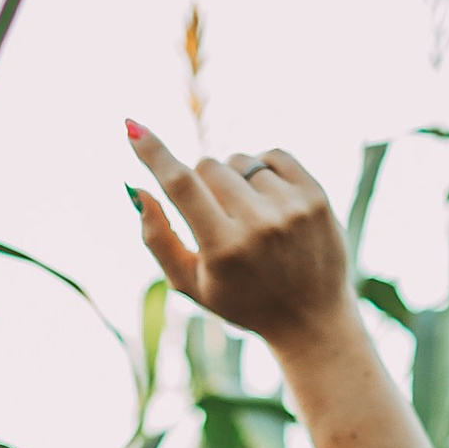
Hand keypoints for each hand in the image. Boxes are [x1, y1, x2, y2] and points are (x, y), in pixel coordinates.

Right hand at [125, 123, 352, 354]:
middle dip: (203, 183)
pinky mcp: (316, 195)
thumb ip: (158, 238)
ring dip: (235, 181)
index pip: (181, 185)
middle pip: (208, 165)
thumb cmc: (242, 301)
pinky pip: (274, 155)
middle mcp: (259, 224)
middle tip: (218, 218)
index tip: (132, 128)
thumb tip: (137, 188)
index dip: (153, 153)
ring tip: (249, 217)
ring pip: (240, 160)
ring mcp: (291, 208)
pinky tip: (268, 200)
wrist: (312, 319)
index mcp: (223, 249)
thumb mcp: (191, 284)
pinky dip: (263, 170)